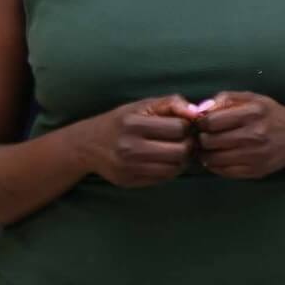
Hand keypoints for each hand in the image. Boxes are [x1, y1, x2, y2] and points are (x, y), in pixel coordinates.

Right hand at [73, 96, 198, 187]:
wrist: (88, 144)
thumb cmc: (123, 121)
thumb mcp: (143, 105)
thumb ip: (172, 103)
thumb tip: (197, 112)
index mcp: (133, 124)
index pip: (179, 128)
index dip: (188, 126)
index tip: (184, 125)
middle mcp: (129, 147)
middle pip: (180, 151)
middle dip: (190, 145)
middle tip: (187, 140)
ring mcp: (128, 167)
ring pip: (174, 168)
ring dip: (183, 160)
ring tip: (178, 150)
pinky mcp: (129, 181)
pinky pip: (163, 178)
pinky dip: (171, 170)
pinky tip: (166, 160)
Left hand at [195, 92, 284, 179]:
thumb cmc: (272, 115)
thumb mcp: (254, 98)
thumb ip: (226, 98)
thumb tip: (200, 109)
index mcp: (252, 113)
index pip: (211, 121)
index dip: (201, 123)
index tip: (203, 124)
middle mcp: (253, 135)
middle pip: (209, 141)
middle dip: (202, 139)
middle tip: (205, 137)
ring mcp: (254, 155)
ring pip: (213, 159)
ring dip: (206, 154)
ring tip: (210, 149)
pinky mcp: (255, 171)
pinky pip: (224, 172)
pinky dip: (216, 166)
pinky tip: (220, 158)